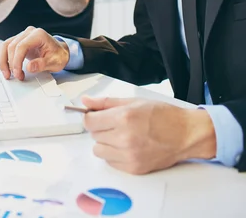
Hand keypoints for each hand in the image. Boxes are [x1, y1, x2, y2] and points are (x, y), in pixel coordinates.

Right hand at [0, 26, 69, 79]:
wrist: (59, 52)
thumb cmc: (58, 55)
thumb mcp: (54, 62)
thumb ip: (42, 64)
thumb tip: (29, 67)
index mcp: (38, 35)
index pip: (21, 46)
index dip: (17, 61)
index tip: (18, 73)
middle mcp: (29, 33)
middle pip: (12, 46)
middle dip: (11, 63)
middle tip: (16, 76)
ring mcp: (22, 36)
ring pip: (5, 45)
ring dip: (3, 61)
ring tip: (7, 74)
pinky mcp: (18, 41)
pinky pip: (5, 47)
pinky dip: (3, 58)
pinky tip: (6, 68)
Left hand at [82, 96, 216, 174]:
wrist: (185, 134)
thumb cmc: (163, 116)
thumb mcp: (134, 101)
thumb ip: (106, 102)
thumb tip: (86, 101)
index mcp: (124, 118)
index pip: (89, 121)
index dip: (90, 116)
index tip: (95, 115)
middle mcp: (124, 138)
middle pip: (93, 135)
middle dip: (101, 128)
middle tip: (115, 123)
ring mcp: (129, 156)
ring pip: (99, 150)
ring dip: (105, 142)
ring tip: (121, 135)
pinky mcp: (133, 169)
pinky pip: (110, 162)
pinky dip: (114, 154)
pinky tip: (128, 146)